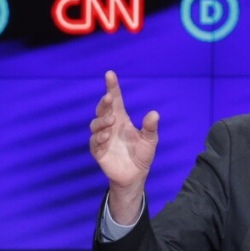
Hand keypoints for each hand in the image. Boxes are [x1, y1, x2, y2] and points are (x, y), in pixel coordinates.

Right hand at [89, 70, 158, 222]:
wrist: (135, 176)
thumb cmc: (141, 155)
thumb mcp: (150, 140)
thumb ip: (150, 128)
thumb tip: (154, 113)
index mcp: (121, 119)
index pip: (116, 100)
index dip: (112, 87)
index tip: (110, 74)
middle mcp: (110, 126)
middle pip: (103, 110)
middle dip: (104, 103)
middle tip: (110, 98)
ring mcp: (102, 138)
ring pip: (95, 125)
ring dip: (102, 121)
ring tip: (111, 121)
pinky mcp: (98, 151)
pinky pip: (94, 142)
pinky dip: (99, 138)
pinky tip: (106, 136)